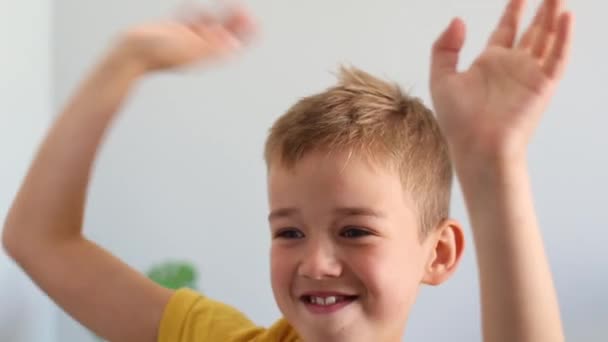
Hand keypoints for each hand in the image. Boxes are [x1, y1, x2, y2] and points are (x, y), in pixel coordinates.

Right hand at [116, 6, 255, 71]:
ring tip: (234, 8)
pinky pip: (190, 23)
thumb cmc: (159, 51)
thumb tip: (235, 45)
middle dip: (234, 25)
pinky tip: (199, 9)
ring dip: (221, 18)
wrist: (132, 51)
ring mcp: (186, 42)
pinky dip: (197, 15)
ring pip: (208, 28)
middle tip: (245, 11)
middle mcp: (198, 50)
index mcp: (204, 56)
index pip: (230, 47)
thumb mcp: (190, 48)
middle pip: (221, 37)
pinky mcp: (174, 33)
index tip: (255, 24)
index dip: (244, 36)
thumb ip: (213, 45)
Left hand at [430, 0, 572, 162]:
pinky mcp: (543, 85)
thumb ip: (444, 48)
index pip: (506, 29)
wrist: (477, 146)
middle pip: (532, 30)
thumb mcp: (441, 79)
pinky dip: (564, 37)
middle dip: (541, 9)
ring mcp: (530, 74)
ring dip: (555, 16)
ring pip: (548, 37)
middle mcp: (512, 66)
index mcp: (490, 63)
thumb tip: (458, 20)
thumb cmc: (457, 121)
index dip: (513, 10)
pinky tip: (566, 17)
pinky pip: (558, 57)